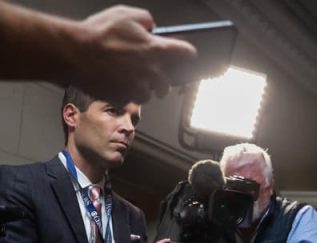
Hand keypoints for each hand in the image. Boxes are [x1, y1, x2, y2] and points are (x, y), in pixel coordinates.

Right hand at [70, 6, 196, 103]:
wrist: (73, 52)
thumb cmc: (98, 32)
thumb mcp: (124, 14)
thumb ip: (145, 19)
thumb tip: (152, 26)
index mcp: (155, 50)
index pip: (184, 52)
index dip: (187, 53)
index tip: (189, 55)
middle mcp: (151, 71)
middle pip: (166, 84)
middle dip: (160, 81)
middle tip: (150, 76)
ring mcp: (137, 88)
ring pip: (147, 95)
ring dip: (141, 89)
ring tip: (126, 79)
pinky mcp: (122, 98)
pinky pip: (128, 101)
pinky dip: (123, 95)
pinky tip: (113, 84)